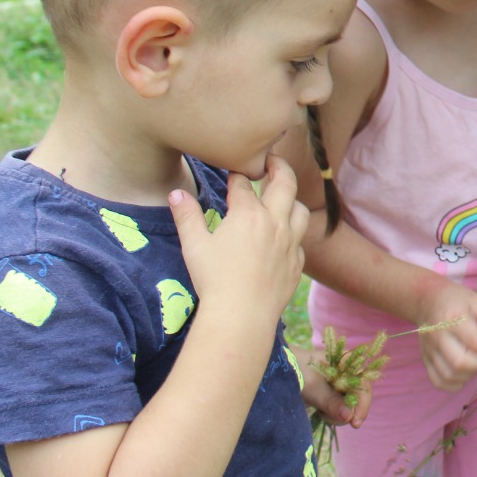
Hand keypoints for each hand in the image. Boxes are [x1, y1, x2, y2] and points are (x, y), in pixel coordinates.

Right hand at [168, 154, 309, 323]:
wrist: (242, 315)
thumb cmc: (214, 279)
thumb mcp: (194, 245)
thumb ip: (186, 216)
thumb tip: (176, 193)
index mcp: (248, 214)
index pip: (243, 184)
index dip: (236, 176)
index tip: (234, 171)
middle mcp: (274, 222)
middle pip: (284, 183)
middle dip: (279, 167)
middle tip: (272, 160)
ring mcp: (289, 243)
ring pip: (300, 210)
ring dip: (292, 200)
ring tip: (283, 198)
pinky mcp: (296, 263)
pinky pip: (300, 241)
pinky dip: (294, 233)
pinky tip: (284, 238)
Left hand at [301, 350, 372, 428]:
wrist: (278, 372)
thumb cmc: (295, 373)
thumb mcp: (313, 388)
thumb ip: (332, 402)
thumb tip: (349, 417)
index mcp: (347, 364)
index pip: (363, 385)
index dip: (363, 404)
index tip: (355, 423)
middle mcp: (347, 374)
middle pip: (359, 397)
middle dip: (349, 412)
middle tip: (330, 419)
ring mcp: (340, 385)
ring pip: (350, 406)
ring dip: (338, 415)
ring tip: (321, 413)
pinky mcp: (332, 395)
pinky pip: (341, 409)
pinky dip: (333, 415)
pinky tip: (320, 412)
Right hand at [413, 278, 476, 391]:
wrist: (428, 298)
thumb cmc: (458, 300)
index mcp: (451, 318)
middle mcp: (436, 336)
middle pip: (461, 362)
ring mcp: (428, 349)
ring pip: (450, 375)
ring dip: (471, 373)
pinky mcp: (424, 359)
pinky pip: (439, 381)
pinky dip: (455, 383)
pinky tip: (466, 371)